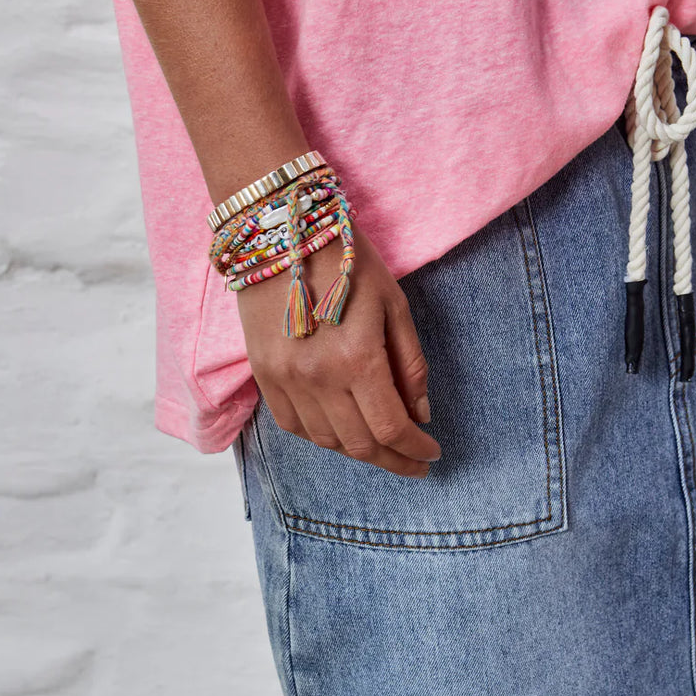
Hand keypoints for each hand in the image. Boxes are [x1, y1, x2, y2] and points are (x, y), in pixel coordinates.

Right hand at [237, 226, 441, 476]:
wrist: (281, 233)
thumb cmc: (348, 262)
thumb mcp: (394, 306)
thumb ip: (410, 364)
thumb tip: (420, 414)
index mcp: (357, 360)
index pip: (391, 428)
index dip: (415, 450)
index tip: (431, 454)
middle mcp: (318, 379)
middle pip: (360, 444)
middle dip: (393, 460)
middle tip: (414, 462)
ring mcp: (286, 380)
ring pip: (327, 442)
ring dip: (359, 451)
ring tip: (383, 447)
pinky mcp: (264, 375)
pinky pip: (294, 426)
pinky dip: (322, 438)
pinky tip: (342, 432)